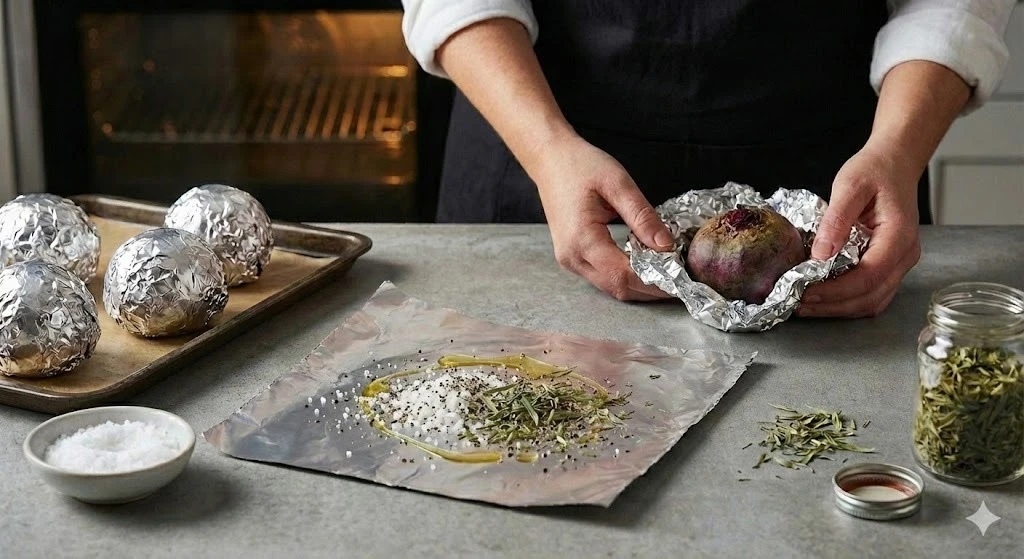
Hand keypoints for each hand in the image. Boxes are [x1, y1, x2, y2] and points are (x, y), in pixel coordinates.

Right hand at [528, 133, 674, 300]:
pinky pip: (602, 276)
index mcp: (582, 239)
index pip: (624, 274)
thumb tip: (666, 246)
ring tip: (666, 273)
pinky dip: (625, 275)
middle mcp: (572, 257)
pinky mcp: (571, 256)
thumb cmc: (580, 165)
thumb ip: (643, 216)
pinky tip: (644, 265)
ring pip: (610, 286)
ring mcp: (569, 260)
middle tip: (679, 280)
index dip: (655, 282)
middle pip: (618, 287)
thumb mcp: (618, 184)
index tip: (681, 278)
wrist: (550, 159)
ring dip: (639, 285)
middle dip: (650, 289)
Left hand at [799, 145, 921, 317]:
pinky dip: (848, 301)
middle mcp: (905, 255)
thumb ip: (836, 220)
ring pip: (873, 300)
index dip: (836, 291)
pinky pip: (872, 293)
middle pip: (871, 296)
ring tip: (806, 304)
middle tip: (798, 305)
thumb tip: (820, 254)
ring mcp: (900, 263)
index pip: (869, 276)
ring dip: (839, 308)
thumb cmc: (875, 171)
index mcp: (899, 236)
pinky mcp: (891, 265)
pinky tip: (823, 296)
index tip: (806, 292)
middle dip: (833, 306)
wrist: (894, 163)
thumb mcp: (850, 185)